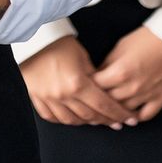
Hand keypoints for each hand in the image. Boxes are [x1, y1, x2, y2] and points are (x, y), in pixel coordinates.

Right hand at [20, 35, 137, 128]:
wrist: (31, 40)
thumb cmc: (58, 43)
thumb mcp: (82, 56)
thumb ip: (94, 76)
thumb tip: (105, 92)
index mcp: (78, 83)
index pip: (104, 105)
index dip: (119, 114)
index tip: (130, 119)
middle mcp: (63, 95)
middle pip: (90, 116)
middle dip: (106, 120)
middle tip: (117, 122)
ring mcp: (48, 99)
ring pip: (72, 120)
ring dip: (87, 122)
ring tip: (97, 120)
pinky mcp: (37, 98)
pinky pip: (53, 117)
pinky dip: (65, 119)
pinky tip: (74, 118)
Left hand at [92, 25, 161, 122]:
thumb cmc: (147, 38)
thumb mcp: (120, 47)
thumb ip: (107, 64)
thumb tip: (97, 77)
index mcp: (119, 72)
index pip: (95, 87)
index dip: (87, 88)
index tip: (83, 89)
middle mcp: (132, 87)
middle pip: (108, 102)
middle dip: (98, 103)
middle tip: (92, 103)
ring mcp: (147, 95)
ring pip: (124, 112)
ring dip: (115, 113)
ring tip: (107, 112)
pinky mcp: (161, 99)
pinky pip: (145, 116)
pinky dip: (136, 118)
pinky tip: (129, 116)